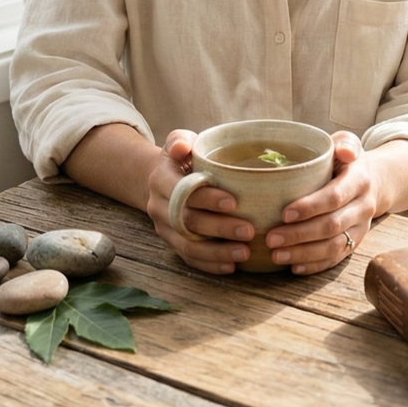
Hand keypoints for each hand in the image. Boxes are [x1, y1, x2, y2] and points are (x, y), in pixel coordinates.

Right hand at [145, 128, 253, 273]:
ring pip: (188, 245)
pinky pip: (189, 258)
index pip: (182, 191)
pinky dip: (210, 264)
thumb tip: (181, 148)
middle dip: (219, 228)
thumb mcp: (178, 141)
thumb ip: (179, 140)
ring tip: (245, 253)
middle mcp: (158, 206)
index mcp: (160, 179)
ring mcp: (164, 228)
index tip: (234, 202)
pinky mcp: (172, 243)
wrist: (161, 179)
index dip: (206, 198)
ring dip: (217, 252)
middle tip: (249, 230)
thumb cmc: (181, 157)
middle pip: (187, 222)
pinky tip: (232, 266)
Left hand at [264, 131, 377, 274]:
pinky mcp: (356, 243)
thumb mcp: (348, 143)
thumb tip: (344, 151)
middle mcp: (364, 206)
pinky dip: (316, 265)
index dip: (310, 207)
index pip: (335, 196)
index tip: (284, 213)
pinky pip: (337, 259)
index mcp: (359, 180)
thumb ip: (344, 143)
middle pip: (332, 225)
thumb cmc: (347, 160)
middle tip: (270, 238)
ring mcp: (362, 228)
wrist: (375, 181)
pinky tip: (294, 267)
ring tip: (277, 255)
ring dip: (304, 254)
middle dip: (300, 235)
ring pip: (334, 246)